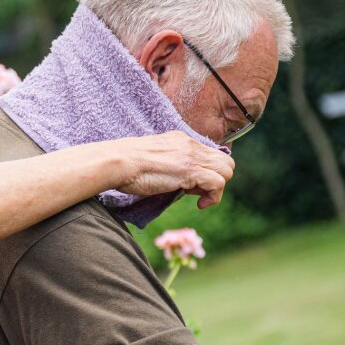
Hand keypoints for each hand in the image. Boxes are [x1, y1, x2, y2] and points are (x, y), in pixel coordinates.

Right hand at [114, 131, 234, 207]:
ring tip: (195, 196)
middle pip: (225, 161)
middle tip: (194, 191)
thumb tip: (174, 178)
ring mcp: (191, 156)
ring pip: (227, 171)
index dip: (208, 171)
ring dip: (216, 188)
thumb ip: (167, 162)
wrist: (117, 162)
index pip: (211, 154)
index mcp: (180, 140)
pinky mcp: (191, 170)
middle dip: (216, 179)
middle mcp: (190, 144)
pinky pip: (219, 184)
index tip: (193, 184)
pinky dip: (213, 198)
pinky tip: (199, 204)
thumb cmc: (125, 165)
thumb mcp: (151, 158)